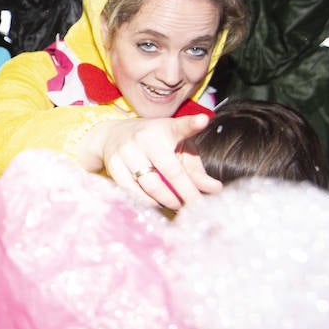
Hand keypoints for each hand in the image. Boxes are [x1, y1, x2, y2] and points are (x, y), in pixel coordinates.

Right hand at [89, 115, 222, 209]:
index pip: (180, 126)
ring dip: (168, 201)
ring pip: (151, 186)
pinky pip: (133, 192)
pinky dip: (148, 201)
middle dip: (187, 193)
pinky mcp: (113, 165)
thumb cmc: (155, 143)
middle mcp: (144, 138)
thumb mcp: (178, 147)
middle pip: (170, 171)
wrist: (113, 135)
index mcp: (165, 129)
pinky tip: (156, 203)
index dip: (192, 124)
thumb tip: (215, 189)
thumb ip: (196, 169)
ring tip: (178, 205)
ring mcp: (127, 151)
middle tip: (197, 207)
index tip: (202, 120)